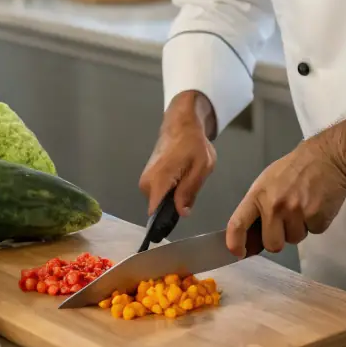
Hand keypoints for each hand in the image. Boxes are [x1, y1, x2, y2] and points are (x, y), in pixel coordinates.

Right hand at [139, 91, 217, 217]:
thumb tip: (181, 213)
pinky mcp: (146, 179)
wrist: (180, 124)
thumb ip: (189, 191)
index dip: (166, 222)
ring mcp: (144, 181)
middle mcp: (146, 183)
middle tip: (191, 186)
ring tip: (186, 178)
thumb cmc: (193, 143)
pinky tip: (180, 176)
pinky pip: (159, 194)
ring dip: (175, 196)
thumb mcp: (201, 167)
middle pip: (160, 209)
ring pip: (160, 201)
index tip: (176, 222)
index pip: (154, 213)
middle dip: (176, 204)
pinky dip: (171, 190)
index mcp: (159, 180)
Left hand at [226, 118, 345, 256]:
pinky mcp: (317, 217)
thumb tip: (250, 241)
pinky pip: (313, 232)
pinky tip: (316, 205)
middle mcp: (275, 205)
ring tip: (304, 205)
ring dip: (299, 228)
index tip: (237, 253)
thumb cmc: (296, 169)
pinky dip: (315, 223)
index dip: (235, 243)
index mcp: (258, 194)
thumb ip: (258, 209)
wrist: (328, 157)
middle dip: (279, 237)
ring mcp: (296, 212)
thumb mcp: (268, 182)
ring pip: (294, 240)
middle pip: (271, 244)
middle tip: (287, 219)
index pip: (237, 224)